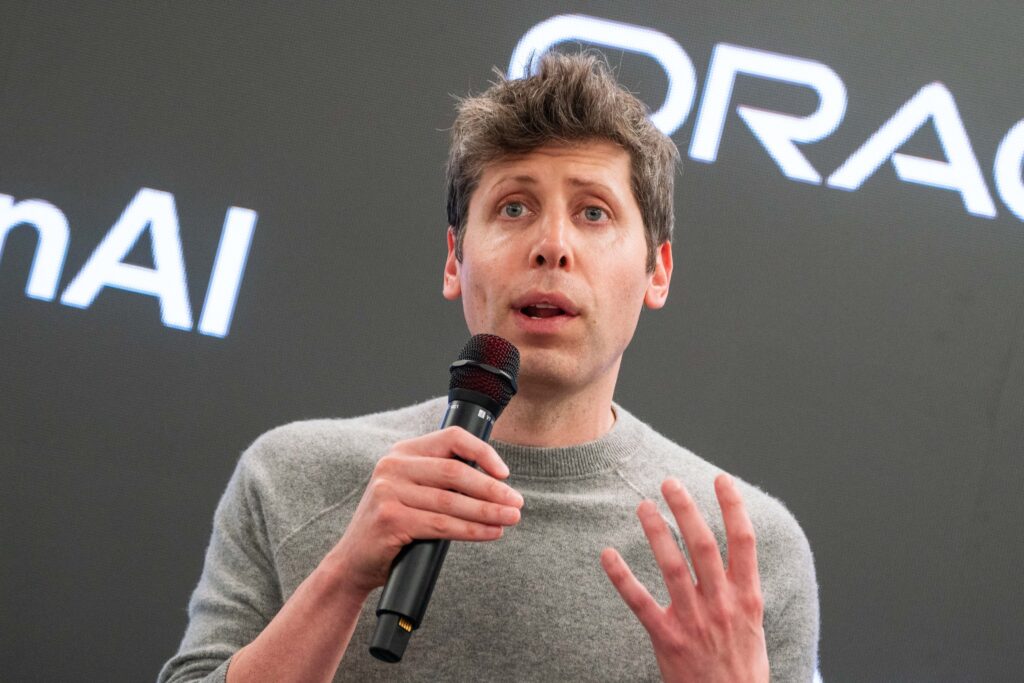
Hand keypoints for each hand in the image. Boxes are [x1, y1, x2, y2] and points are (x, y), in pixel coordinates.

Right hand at [325, 427, 523, 598]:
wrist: (354, 562)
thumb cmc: (393, 526)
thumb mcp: (412, 491)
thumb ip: (441, 479)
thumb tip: (494, 481)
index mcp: (402, 452)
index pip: (451, 438)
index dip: (483, 452)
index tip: (505, 472)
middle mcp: (392, 466)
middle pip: (455, 471)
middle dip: (492, 489)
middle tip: (517, 503)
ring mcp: (388, 492)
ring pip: (451, 501)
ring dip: (488, 511)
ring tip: (510, 518)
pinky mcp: (390, 519)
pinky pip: (442, 524)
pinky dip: (471, 530)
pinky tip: (490, 533)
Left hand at [601, 475, 768, 682]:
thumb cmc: (741, 666)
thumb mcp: (753, 625)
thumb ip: (740, 589)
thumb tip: (733, 552)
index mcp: (747, 598)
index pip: (744, 542)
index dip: (733, 507)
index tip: (720, 479)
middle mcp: (722, 605)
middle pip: (704, 545)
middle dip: (687, 510)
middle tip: (670, 482)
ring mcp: (694, 621)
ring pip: (673, 566)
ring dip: (656, 532)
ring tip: (643, 506)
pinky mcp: (667, 639)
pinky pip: (640, 602)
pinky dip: (622, 576)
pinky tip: (608, 555)